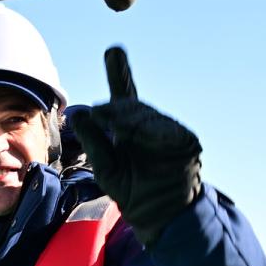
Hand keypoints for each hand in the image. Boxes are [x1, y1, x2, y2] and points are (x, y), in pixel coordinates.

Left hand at [70, 47, 202, 243]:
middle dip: (114, 110)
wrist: (157, 213)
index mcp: (130, 128)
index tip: (114, 51)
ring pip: (146, 117)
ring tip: (119, 132)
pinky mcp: (186, 141)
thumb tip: (80, 116)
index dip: (119, 73)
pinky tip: (142, 137)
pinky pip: (168, 131)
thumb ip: (93, 143)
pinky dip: (153, 132)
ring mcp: (169, 131)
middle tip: (98, 114)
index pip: (123, 96)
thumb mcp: (105, 168)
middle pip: (130, 107)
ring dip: (130, 121)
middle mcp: (149, 125)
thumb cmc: (130, 190)